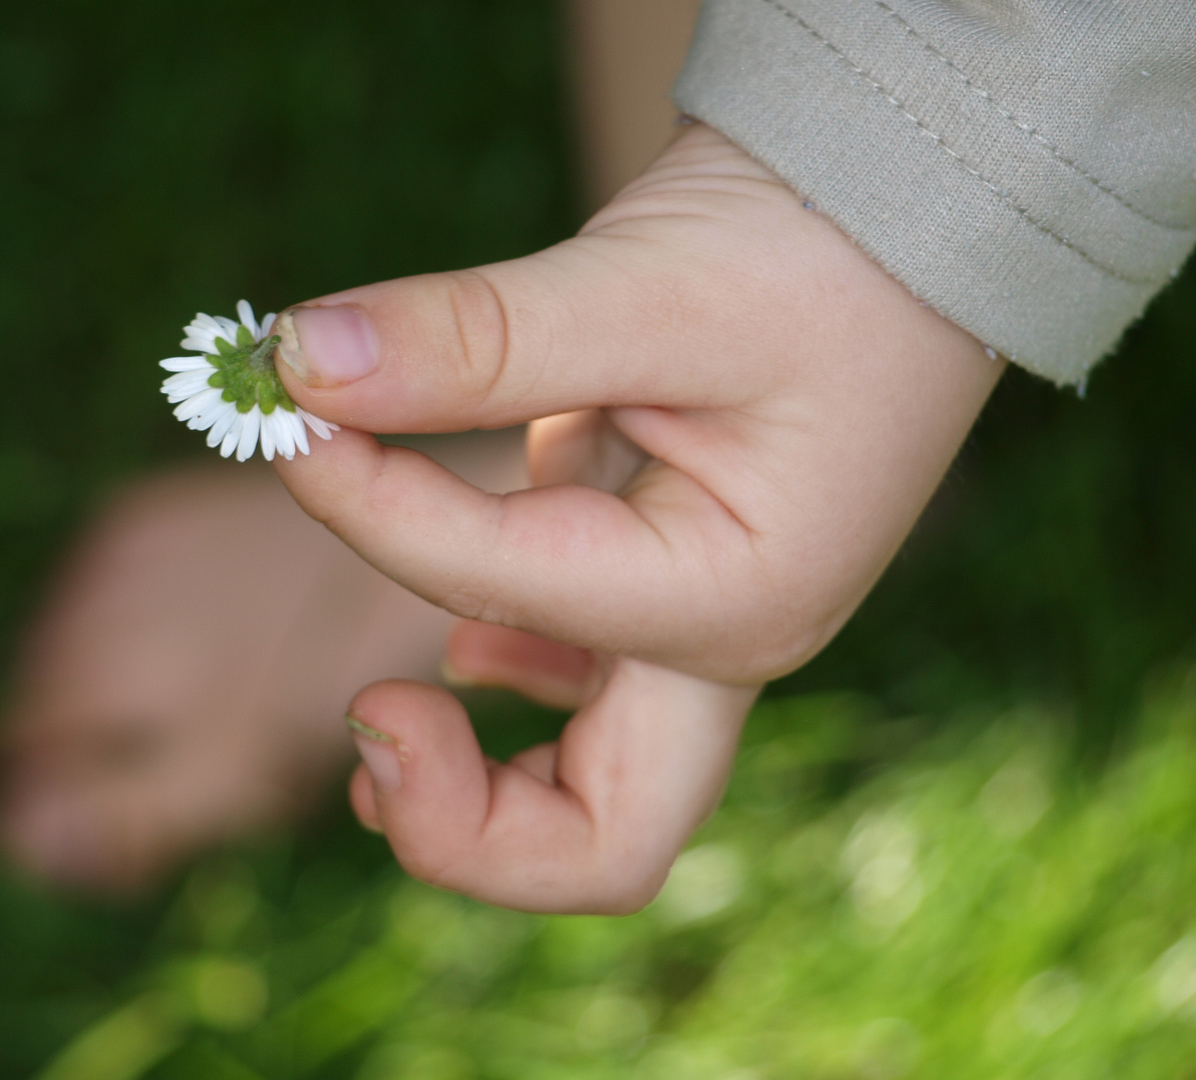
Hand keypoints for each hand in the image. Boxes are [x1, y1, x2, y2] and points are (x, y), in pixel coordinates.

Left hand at [271, 122, 1002, 911]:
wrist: (904, 213)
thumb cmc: (818, 245)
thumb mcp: (646, 281)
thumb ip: (475, 337)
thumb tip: (298, 366)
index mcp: (737, 599)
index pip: (498, 587)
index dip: (367, 502)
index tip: (291, 406)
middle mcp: (722, 645)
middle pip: (598, 839)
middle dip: (460, 825)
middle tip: (366, 718)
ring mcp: (695, 626)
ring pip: (584, 787)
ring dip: (475, 779)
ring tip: (386, 711)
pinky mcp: (663, 582)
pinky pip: (575, 682)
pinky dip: (502, 668)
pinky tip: (460, 646)